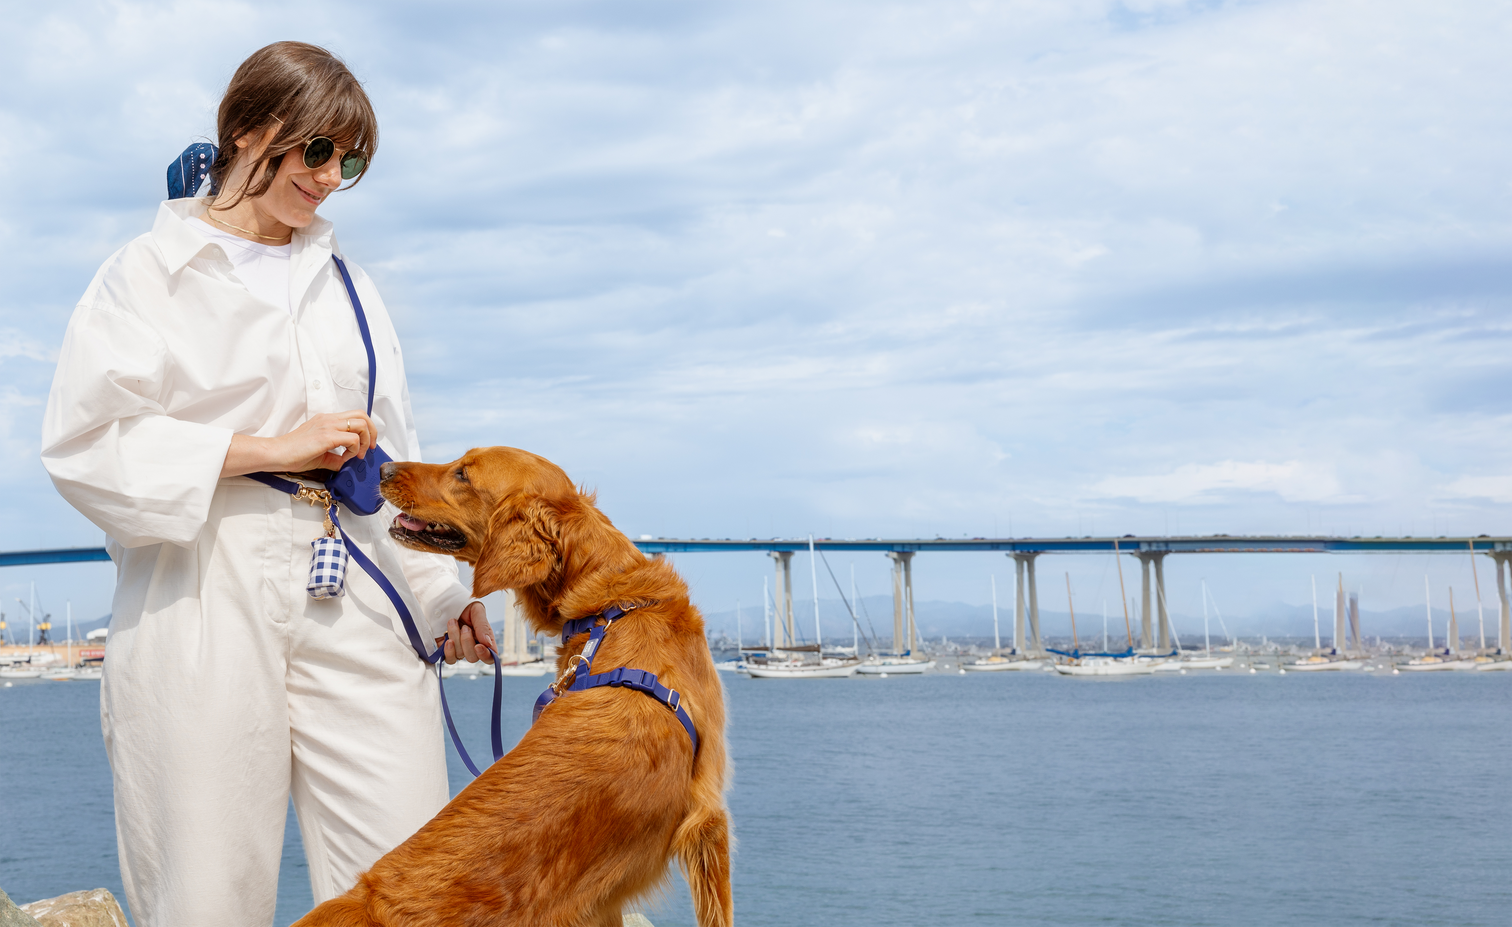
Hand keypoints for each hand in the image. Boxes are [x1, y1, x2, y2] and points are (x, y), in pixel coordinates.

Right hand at [221, 411, 374, 476]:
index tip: (366, 445)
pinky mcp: (326, 437)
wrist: (276, 454)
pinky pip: (352, 439)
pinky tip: (345, 458)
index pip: (355, 416)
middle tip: (369, 448)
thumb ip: (335, 457)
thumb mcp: (320, 454)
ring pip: (361, 424)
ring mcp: (328, 426)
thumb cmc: (293, 454)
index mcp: (327, 420)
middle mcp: (329, 419)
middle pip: (362, 415)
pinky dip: (354, 450)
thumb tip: (346, 463)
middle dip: (372, 432)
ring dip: (365, 441)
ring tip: (357, 455)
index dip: (366, 429)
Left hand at [440, 601, 495, 663]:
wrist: (446, 603)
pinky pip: (449, 659)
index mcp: (485, 639)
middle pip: (473, 658)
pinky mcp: (447, 651)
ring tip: (453, 622)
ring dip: (455, 638)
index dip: (485, 655)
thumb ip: (483, 626)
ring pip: (459, 655)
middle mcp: (473, 647)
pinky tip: (448, 640)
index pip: (490, 656)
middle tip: (465, 627)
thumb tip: (487, 643)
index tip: (478, 646)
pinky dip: (448, 650)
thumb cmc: (465, 607)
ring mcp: (459, 650)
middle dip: (467, 642)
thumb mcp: (477, 611)